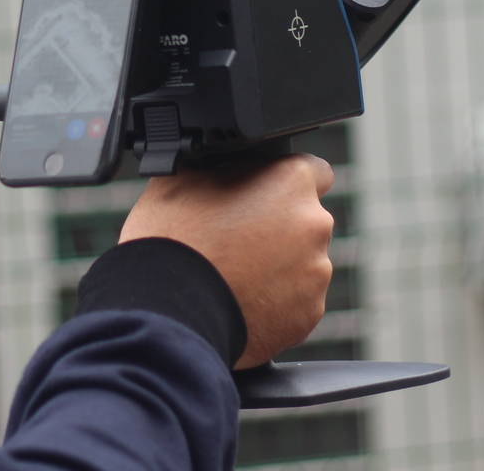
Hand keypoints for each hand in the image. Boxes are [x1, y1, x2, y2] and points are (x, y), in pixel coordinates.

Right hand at [119, 154, 335, 369]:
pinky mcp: (308, 314)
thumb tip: (223, 170)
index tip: (268, 195)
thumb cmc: (173, 238)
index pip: (315, 171)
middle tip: (240, 240)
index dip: (287, 182)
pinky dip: (276, 301)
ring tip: (236, 276)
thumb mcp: (186, 177)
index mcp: (292, 181)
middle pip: (307, 220)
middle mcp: (314, 223)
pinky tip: (242, 300)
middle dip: (281, 227)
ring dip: (280, 266)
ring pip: (304, 263)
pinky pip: (297, 301)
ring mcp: (315, 272)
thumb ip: (223, 169)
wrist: (168, 310)